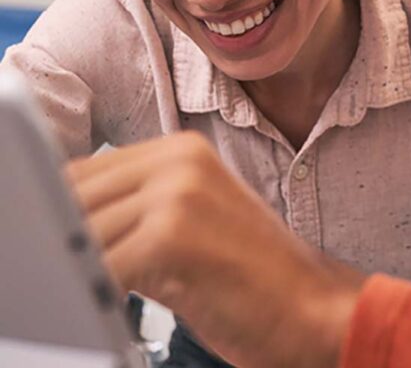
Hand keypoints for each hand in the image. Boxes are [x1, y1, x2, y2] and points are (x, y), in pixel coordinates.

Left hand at [66, 132, 363, 367]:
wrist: (313, 306)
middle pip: (74, 196)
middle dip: (59, 241)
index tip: (51, 243)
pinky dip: (90, 295)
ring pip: (79, 233)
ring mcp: (177, 192)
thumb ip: (136, 209)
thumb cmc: (253, 275)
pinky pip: (98, 268)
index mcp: (182, 150)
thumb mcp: (191, 224)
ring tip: (84, 293)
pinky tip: (108, 306)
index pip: (83, 172)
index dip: (57, 212)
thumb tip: (68, 222)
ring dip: (72, 269)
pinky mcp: (172, 235)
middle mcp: (180, 159)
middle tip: (64, 274)